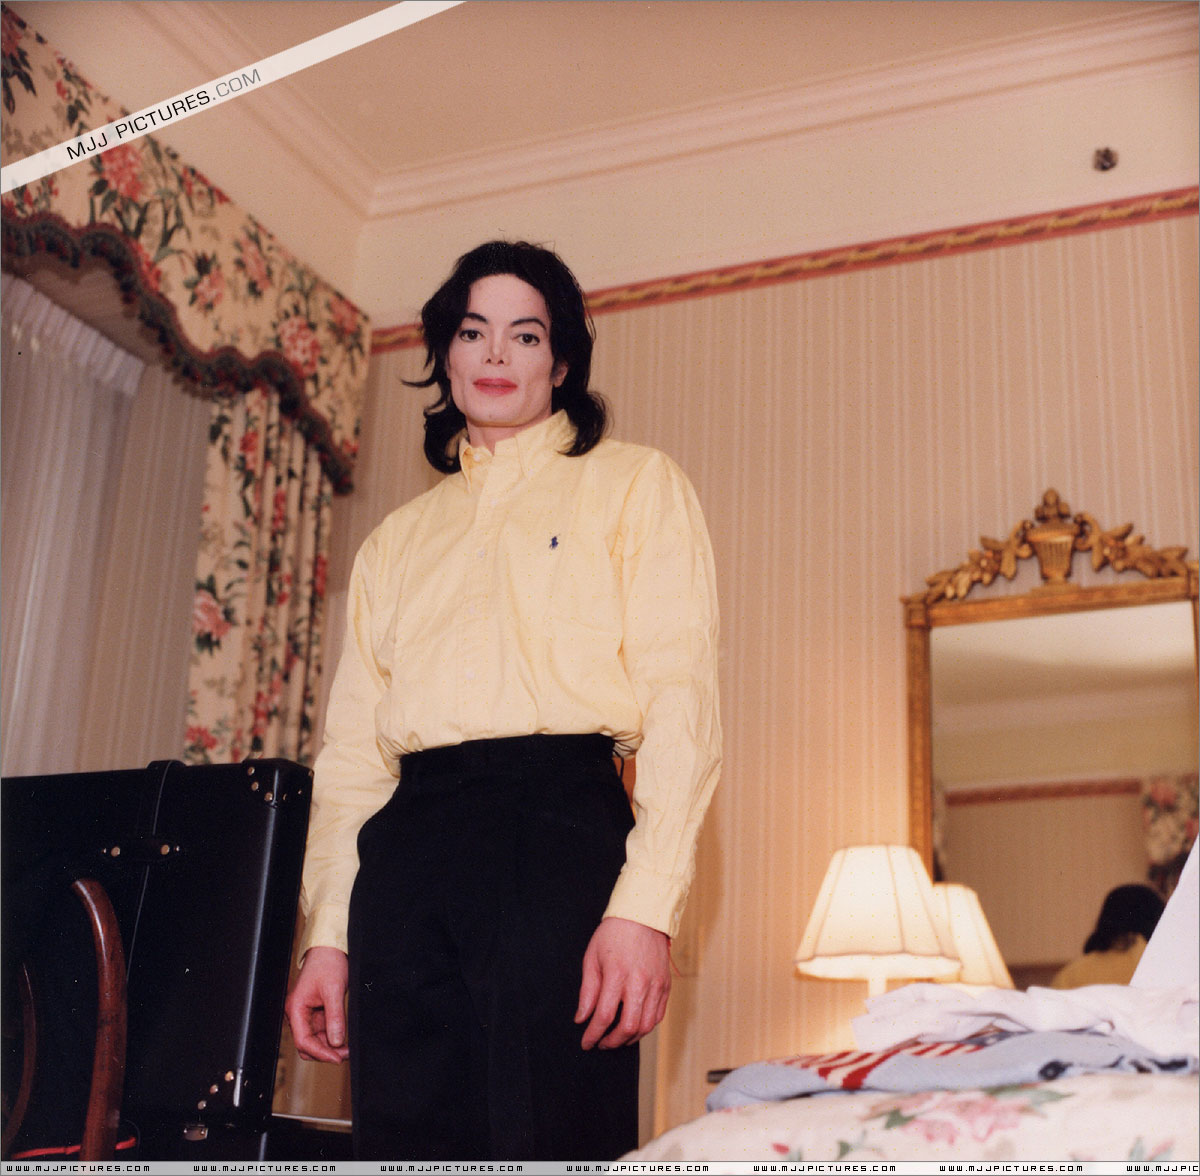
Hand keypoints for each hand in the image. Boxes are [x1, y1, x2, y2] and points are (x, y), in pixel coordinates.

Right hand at [285, 946, 349, 1062]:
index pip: (304, 1041)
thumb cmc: (328, 963)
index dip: (321, 1053)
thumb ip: (335, 1017)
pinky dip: (331, 1037)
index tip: (337, 1058)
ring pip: (315, 1040)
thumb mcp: (334, 990)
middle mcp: (298, 1014)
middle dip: (325, 1052)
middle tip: (345, 1054)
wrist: (330, 949)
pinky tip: (343, 1039)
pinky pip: (321, 1031)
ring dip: (330, 1046)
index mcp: (296, 1008)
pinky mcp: (316, 1012)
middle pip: (307, 1045)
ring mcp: (306, 1014)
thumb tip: (337, 1042)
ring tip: (347, 1048)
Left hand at [575, 916, 670, 1049]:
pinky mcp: (666, 985)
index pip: (604, 1016)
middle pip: (628, 1027)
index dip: (593, 1035)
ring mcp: (655, 985)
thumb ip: (587, 991)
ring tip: (617, 1038)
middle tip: (602, 1043)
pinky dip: (646, 1027)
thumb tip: (582, 1018)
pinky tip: (634, 1026)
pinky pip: (658, 1016)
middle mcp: (638, 982)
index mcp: (617, 974)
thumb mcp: (592, 958)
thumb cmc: (614, 934)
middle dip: (612, 1042)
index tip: (586, 1042)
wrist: (643, 915)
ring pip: (646, 1026)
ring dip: (630, 1039)